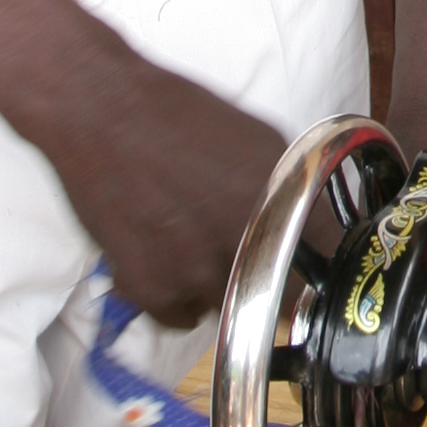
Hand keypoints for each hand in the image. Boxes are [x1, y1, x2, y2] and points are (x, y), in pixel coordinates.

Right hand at [29, 39, 287, 327]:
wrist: (102, 110)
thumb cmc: (176, 113)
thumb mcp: (259, 138)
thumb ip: (291, 188)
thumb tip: (313, 225)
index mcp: (282, 202)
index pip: (324, 260)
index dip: (315, 264)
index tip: (305, 266)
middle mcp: (246, 242)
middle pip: (275, 293)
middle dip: (263, 278)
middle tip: (239, 255)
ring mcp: (198, 271)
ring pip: (224, 308)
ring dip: (213, 286)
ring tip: (188, 244)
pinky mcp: (153, 289)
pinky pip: (177, 316)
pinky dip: (171, 295)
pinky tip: (159, 255)